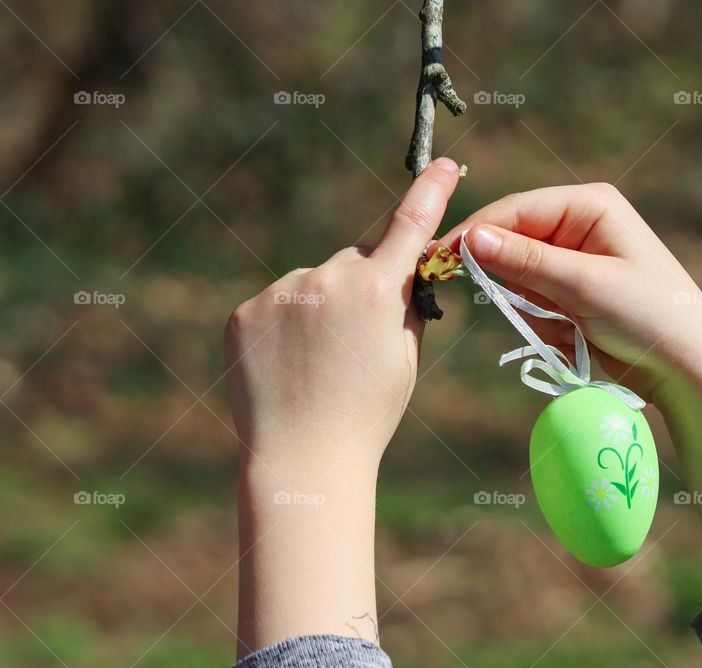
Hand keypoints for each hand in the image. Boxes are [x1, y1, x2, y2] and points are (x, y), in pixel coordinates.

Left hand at [224, 158, 460, 655]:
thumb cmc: (368, 413)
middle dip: (363, 284)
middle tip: (359, 339)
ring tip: (318, 363)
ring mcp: (279, 294)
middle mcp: (326, 279)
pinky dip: (285, 325)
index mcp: (374, 290)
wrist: (303, 459)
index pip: (409, 226)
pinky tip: (288, 365)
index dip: (431, 192)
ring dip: (320, 306)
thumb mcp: (405, 357)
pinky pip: (276, 305)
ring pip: (312, 284)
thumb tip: (398, 273)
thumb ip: (402, 304)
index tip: (446, 164)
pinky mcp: (244, 313)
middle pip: (354, 261)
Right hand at [437, 182, 701, 403]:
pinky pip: (533, 303)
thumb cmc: (649, 315)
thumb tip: (471, 238)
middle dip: (512, 280)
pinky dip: (544, 324)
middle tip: (522, 309)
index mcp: (589, 205)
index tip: (439, 260)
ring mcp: (575, 260)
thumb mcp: (584, 286)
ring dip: (533, 309)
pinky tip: (574, 338)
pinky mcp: (572, 293)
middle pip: (512, 242)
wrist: (689, 369)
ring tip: (569, 329)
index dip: (476, 234)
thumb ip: (525, 261)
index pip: (515, 210)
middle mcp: (579, 225)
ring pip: (518, 278)